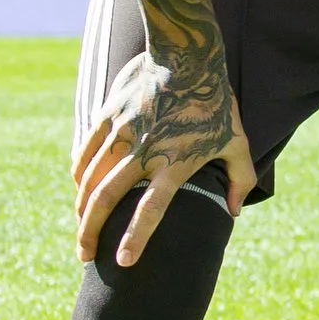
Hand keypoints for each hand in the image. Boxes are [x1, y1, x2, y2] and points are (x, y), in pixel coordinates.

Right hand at [70, 37, 254, 265]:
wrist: (186, 56)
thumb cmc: (215, 103)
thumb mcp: (237, 141)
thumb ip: (240, 179)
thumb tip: (233, 212)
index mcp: (174, 163)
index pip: (151, 210)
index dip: (135, 238)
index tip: (122, 262)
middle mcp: (143, 153)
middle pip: (107, 200)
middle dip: (91, 232)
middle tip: (85, 256)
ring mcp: (121, 135)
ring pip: (89, 180)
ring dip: (81, 209)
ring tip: (81, 229)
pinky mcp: (106, 119)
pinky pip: (84, 155)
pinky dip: (79, 176)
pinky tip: (79, 191)